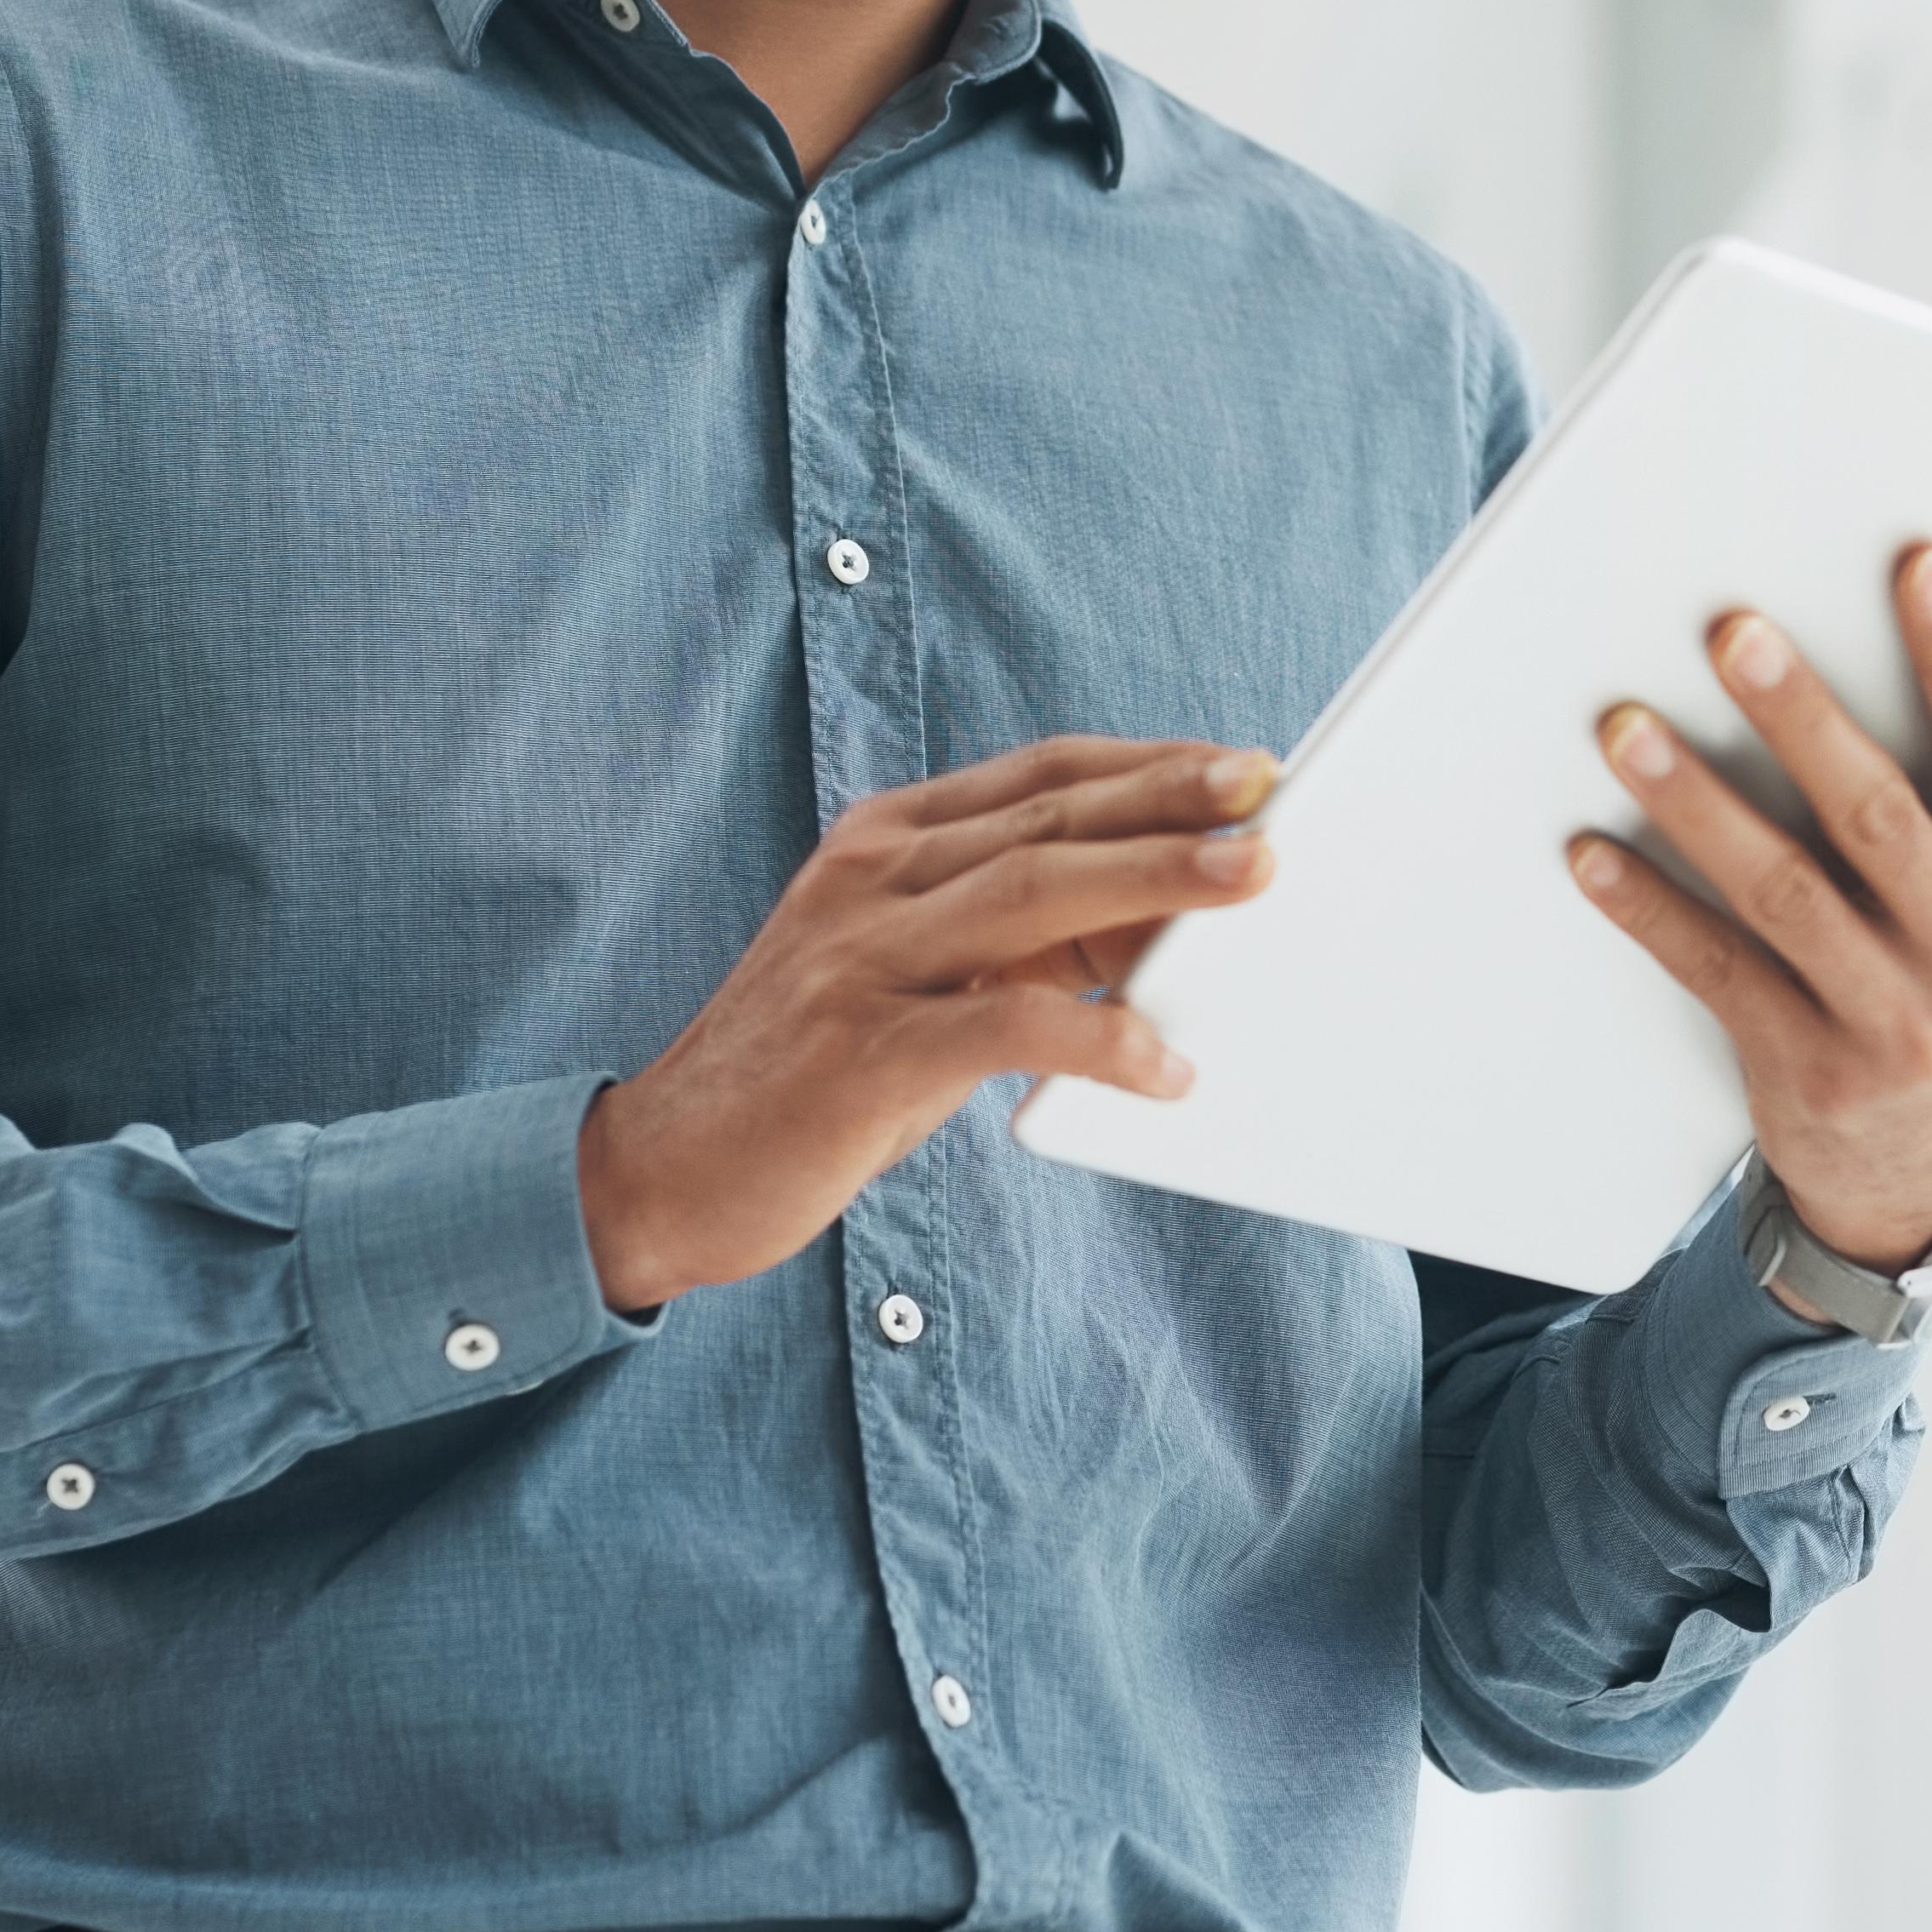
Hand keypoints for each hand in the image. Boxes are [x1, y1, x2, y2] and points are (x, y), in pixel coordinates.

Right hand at [577, 735, 1276, 1311]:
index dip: (1144, 764)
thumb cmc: (815, 1072)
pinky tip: (1162, 1066)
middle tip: (1268, 789)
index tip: (1243, 763)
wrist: (662, 1168)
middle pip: (1047, 817)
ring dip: (1150, 878)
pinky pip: (999, 1027)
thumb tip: (1164, 920)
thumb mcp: (917, 977)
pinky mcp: (860, 1053)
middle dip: (1167, 798)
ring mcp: (861, 960)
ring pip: (1030, 891)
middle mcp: (872, 879)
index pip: (1038, 774)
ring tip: (1250, 878)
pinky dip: (1093, 1038)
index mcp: (885, 841)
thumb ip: (1018, 940)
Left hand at [1563, 544, 1931, 1282]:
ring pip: (1786, 895)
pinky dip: (1651, 910)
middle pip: (1881, 818)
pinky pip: (1717, 974)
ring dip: (1699, 806)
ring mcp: (1897, 1027)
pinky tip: (1590, 852)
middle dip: (1803, 718)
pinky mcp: (1809, 1074)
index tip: (1918, 563)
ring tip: (1625, 726)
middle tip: (1733, 629)